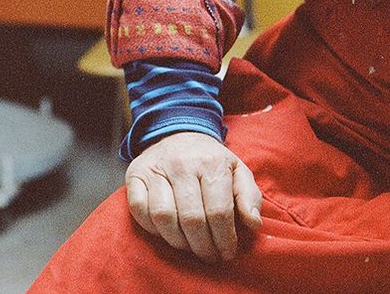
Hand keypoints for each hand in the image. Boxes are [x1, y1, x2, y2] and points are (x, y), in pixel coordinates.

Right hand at [125, 132, 262, 263]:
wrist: (179, 133)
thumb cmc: (211, 160)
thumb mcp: (237, 171)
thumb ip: (249, 196)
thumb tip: (254, 223)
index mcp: (212, 162)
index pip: (219, 210)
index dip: (224, 238)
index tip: (227, 253)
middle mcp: (183, 164)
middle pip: (192, 218)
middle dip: (203, 246)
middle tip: (210, 257)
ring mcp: (156, 169)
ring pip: (164, 217)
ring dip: (178, 241)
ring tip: (190, 248)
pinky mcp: (135, 175)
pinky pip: (139, 210)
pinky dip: (152, 229)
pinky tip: (167, 234)